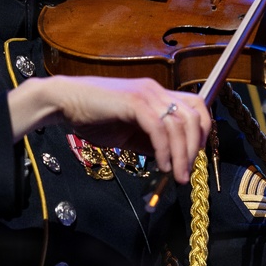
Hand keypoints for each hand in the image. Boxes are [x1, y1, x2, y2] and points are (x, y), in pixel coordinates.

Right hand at [7, 76, 210, 182]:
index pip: (196, 107)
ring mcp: (146, 94)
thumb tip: (170, 159)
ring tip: (176, 175)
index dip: (202, 132)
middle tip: (187, 172)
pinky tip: (161, 165)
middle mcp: (156, 90)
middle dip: (195, 148)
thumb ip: (150, 142)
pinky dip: (164, 150)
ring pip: (179, 124)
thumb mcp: (129, 134)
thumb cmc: (92, 117)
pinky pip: (158, 128)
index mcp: (157, 95)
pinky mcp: (134, 102)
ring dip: (181, 154)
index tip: (194, 157)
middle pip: (194, 116)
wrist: (64, 103)